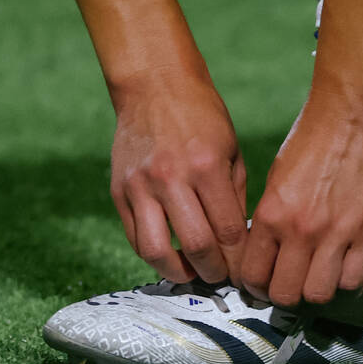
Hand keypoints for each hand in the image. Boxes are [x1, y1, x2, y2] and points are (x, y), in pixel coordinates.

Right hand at [109, 66, 247, 283]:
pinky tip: (170, 255)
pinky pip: (135, 237)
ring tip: (192, 274)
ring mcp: (141, 185)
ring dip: (178, 272)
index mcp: (207, 166)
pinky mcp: (120, 190)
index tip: (242, 270)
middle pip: (196, 246)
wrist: (155, 85)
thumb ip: (234, 197)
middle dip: (214, 271)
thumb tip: (237, 244)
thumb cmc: (202, 117)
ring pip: (156, 251)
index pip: (228, 230)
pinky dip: (153, 254)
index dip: (238, 259)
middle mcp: (172, 178)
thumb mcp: (231, 150)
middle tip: (221, 278)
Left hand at [242, 87, 362, 306]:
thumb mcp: (277, 177)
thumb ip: (271, 218)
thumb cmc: (314, 137)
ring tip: (316, 276)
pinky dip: (345, 280)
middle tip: (288, 285)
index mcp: (272, 214)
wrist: (356, 113)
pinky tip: (342, 267)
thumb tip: (267, 252)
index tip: (261, 283)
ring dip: (314, 291)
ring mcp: (339, 234)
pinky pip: (353, 280)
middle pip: (285, 294)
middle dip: (282, 295)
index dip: (255, 285)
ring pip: (318, 294)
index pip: (253, 274)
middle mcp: (302, 230)